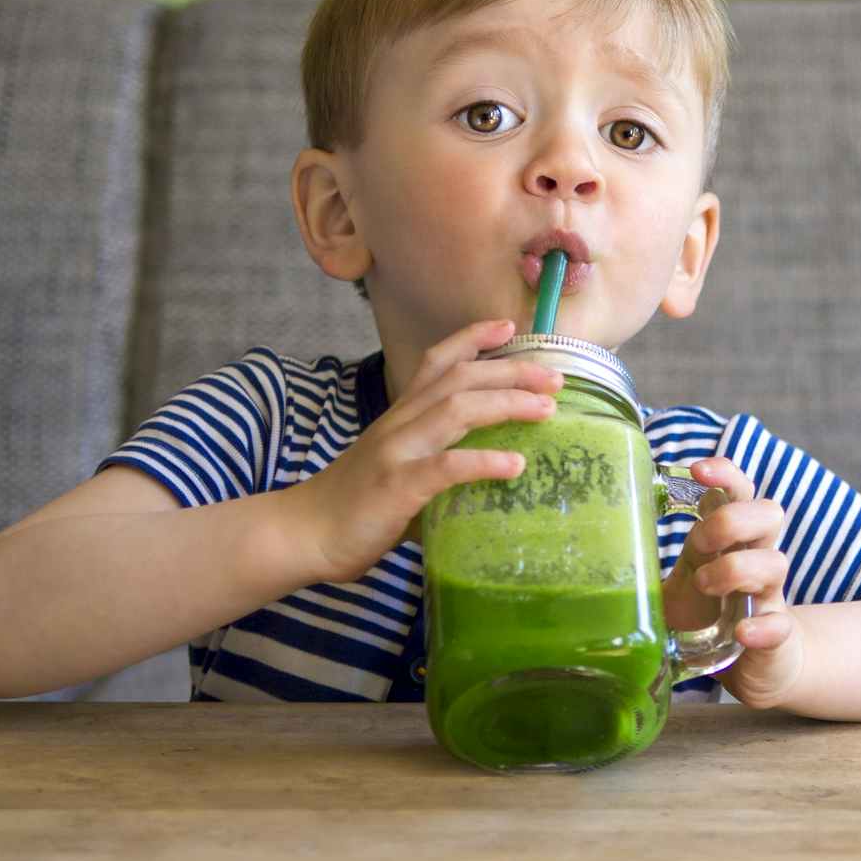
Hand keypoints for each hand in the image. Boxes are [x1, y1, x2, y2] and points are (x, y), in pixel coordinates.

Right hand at [285, 318, 562, 581]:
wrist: (304, 533)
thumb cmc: (357, 505)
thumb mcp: (400, 468)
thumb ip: (440, 462)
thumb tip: (493, 473)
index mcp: (401, 415)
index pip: (437, 361)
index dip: (473, 338)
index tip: (510, 327)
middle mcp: (400, 423)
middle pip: (460, 378)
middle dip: (512, 371)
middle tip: (556, 376)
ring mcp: (397, 451)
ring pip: (457, 409)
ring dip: (507, 403)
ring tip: (547, 409)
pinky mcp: (397, 487)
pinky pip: (446, 467)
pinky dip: (484, 462)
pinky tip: (515, 465)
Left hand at [659, 457, 800, 709]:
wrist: (754, 664)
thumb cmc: (710, 615)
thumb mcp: (676, 588)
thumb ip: (644, 572)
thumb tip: (587, 561)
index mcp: (730, 541)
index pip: (740, 491)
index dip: (725, 474)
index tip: (697, 470)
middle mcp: (755, 559)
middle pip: (768, 514)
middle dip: (732, 519)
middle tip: (698, 542)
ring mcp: (768, 597)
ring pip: (775, 563)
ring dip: (738, 568)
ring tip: (704, 584)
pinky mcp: (776, 637)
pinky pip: (780, 625)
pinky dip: (763, 626)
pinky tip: (742, 632)